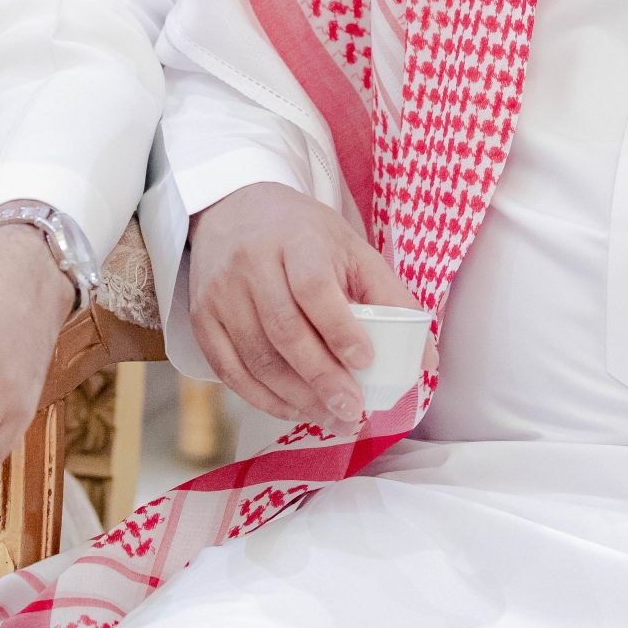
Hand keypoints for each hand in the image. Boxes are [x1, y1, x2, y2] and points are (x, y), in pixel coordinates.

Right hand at [186, 181, 418, 426]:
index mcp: (295, 240)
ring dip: (297, 398)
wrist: (234, 209)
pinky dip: (264, 398)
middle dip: (322, 379)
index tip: (366, 360)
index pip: (313, 288)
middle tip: (353, 411)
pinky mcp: (202, 318)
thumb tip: (425, 359)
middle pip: (284, 331)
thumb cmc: (303, 235)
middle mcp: (251, 264)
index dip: (339, 328)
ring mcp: (221, 293)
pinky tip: (294, 410)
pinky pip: (230, 370)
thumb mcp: (350, 248)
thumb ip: (390, 297)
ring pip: (257, 358)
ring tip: (332, 418)